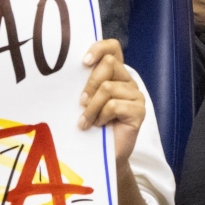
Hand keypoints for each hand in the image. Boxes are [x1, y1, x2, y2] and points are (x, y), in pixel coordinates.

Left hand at [77, 38, 146, 166]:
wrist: (102, 156)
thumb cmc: (91, 125)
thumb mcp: (85, 100)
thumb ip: (84, 83)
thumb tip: (65, 71)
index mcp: (115, 73)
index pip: (113, 47)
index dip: (99, 48)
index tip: (84, 62)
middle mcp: (127, 80)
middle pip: (109, 64)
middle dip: (90, 83)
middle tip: (81, 102)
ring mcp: (136, 95)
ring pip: (108, 88)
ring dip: (91, 107)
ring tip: (86, 121)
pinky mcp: (139, 111)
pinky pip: (114, 105)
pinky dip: (101, 116)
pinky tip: (99, 126)